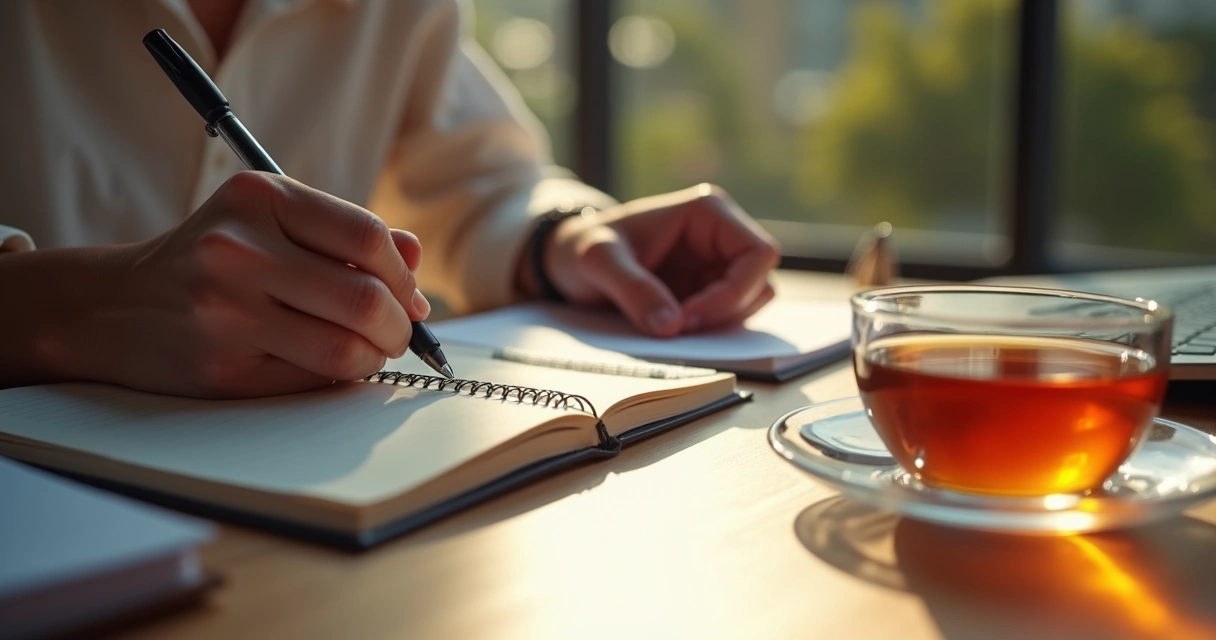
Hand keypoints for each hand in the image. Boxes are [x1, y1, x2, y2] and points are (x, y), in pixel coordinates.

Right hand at [68, 172, 427, 397]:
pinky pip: (311, 380)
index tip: (410, 298)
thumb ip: (344, 233)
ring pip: (346, 350)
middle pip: (366, 300)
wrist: (111, 305)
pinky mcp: (221, 368)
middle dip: (399, 327)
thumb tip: (415, 261)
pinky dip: (334, 377)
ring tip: (365, 351)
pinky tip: (322, 363)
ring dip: (373, 358)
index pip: (368, 237)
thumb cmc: (210, 259)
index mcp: (259, 198)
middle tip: (397, 335)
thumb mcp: (269, 221)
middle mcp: (238, 250)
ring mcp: (225, 312)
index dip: (404, 277)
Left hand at [543, 184, 779, 336]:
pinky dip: (706, 331)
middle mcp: (721, 235)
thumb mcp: (598, 261)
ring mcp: (716, 264)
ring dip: (717, 324)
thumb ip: (632, 289)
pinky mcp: (706, 290)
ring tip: (668, 326)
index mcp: (708, 212)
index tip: (688, 317)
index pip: (759, 254)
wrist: (567, 259)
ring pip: (749, 304)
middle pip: (759, 284)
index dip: (734, 292)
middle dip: (724, 313)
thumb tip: (671, 326)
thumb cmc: (583, 247)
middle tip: (677, 329)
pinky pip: (727, 317)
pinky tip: (670, 329)